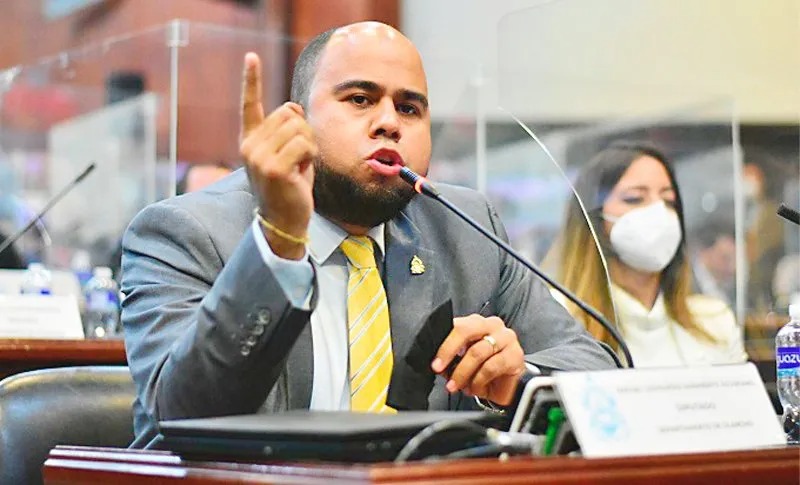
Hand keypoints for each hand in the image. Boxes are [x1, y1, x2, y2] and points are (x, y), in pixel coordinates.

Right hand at [239, 52, 316, 259]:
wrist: (285, 221)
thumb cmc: (290, 188)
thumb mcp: (290, 155)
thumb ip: (290, 130)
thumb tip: (293, 106)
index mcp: (250, 140)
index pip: (249, 104)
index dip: (251, 80)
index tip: (251, 57)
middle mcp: (250, 146)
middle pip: (288, 114)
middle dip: (303, 133)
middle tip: (299, 160)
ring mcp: (259, 156)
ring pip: (298, 127)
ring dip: (309, 145)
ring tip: (300, 167)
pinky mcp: (274, 167)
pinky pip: (304, 144)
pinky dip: (311, 156)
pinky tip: (302, 173)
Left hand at [431, 314, 524, 405]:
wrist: (511, 387)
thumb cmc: (486, 371)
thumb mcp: (463, 363)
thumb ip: (451, 359)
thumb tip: (438, 365)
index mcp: (477, 323)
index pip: (457, 325)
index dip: (443, 344)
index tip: (435, 363)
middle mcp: (492, 326)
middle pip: (466, 331)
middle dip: (449, 350)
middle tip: (439, 369)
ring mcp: (506, 338)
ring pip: (477, 352)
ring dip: (463, 372)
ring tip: (457, 385)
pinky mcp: (515, 355)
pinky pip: (491, 367)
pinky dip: (479, 380)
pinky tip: (475, 388)